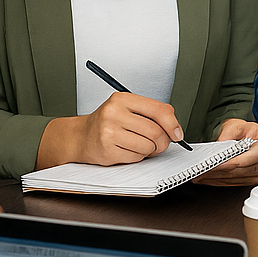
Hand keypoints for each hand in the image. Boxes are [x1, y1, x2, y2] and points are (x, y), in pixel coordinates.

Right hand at [68, 93, 185, 165]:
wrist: (80, 136)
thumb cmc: (108, 123)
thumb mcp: (127, 108)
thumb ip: (151, 113)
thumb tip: (175, 129)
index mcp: (122, 99)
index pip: (159, 110)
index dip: (173, 124)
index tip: (177, 133)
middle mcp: (114, 113)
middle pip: (155, 131)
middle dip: (163, 142)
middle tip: (160, 143)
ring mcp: (108, 132)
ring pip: (148, 146)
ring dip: (150, 150)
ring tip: (140, 145)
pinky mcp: (106, 150)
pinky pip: (136, 157)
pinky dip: (137, 157)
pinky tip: (127, 150)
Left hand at [192, 119, 257, 185]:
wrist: (245, 136)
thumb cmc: (243, 131)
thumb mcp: (236, 125)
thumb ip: (229, 133)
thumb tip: (221, 144)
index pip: (242, 161)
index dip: (224, 164)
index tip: (210, 165)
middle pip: (236, 171)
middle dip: (216, 172)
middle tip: (200, 171)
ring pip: (232, 179)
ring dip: (215, 178)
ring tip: (200, 174)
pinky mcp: (251, 179)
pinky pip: (233, 183)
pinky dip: (218, 181)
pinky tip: (208, 177)